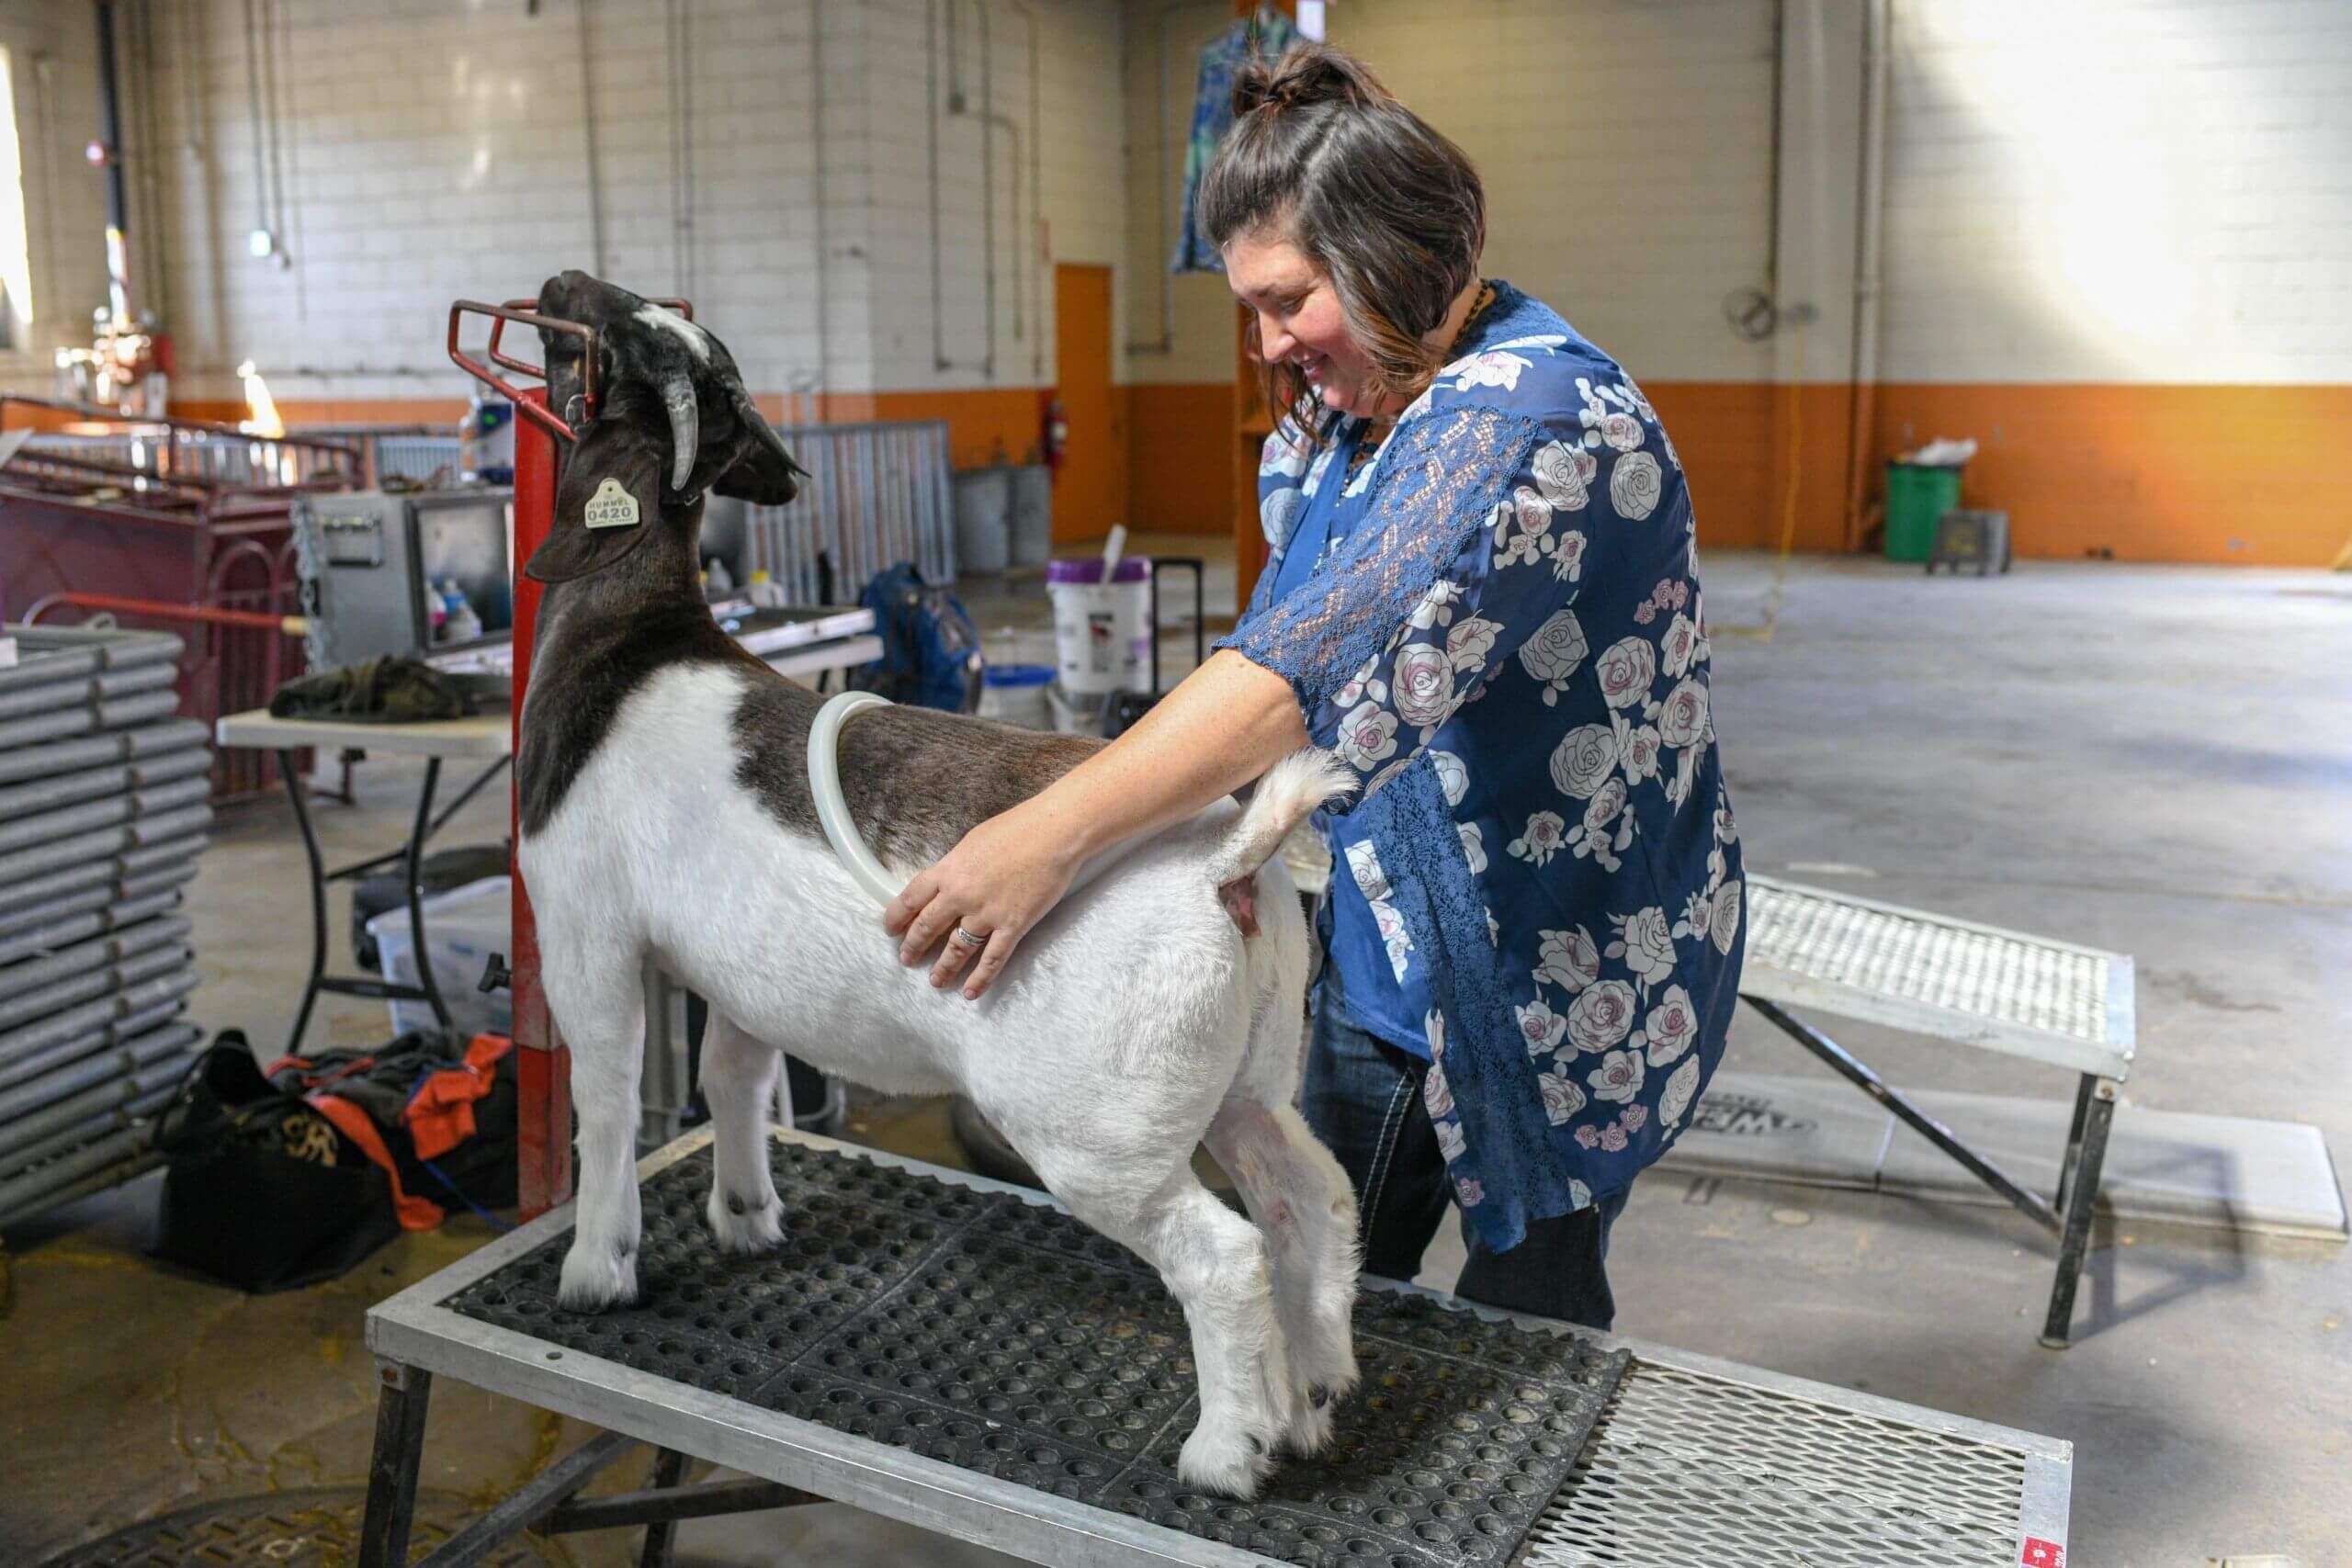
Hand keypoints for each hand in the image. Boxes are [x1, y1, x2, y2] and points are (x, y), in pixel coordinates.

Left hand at [883, 801, 1081, 998]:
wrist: (1053, 834)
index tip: (891, 929)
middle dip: (914, 946)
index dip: (897, 917)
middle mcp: (960, 896)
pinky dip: (980, 978)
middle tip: (907, 959)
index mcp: (948, 870)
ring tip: (936, 981)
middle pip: (928, 926)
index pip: (911, 898)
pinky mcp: (1012, 927)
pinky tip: (971, 992)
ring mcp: (986, 914)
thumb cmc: (1016, 828)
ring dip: (944, 967)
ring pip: (957, 949)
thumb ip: (956, 867)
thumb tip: (949, 882)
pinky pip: (992, 959)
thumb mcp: (972, 842)